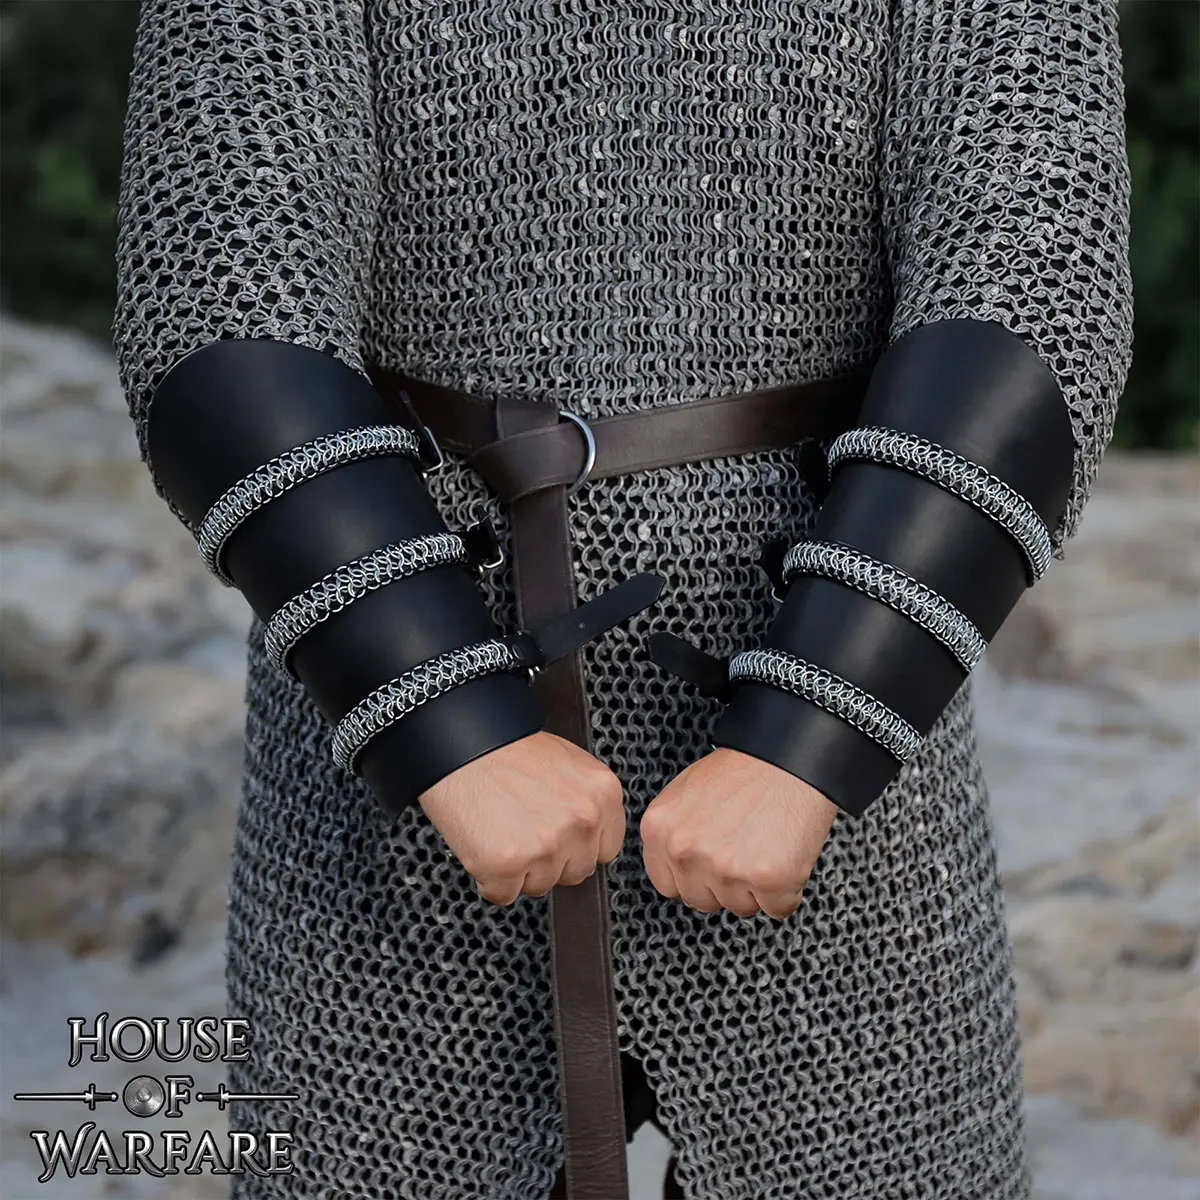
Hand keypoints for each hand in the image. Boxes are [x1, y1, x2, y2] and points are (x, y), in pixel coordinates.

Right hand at [419, 731, 624, 905]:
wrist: (460, 744)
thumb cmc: (505, 750)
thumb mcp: (567, 764)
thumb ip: (587, 802)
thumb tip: (591, 836)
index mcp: (603, 794)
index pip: (606, 849)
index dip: (577, 846)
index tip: (557, 835)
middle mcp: (582, 821)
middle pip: (576, 872)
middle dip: (550, 860)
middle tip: (522, 828)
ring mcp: (547, 845)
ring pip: (540, 886)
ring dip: (519, 870)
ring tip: (501, 830)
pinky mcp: (507, 864)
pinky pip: (503, 894)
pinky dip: (489, 878)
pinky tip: (484, 844)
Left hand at [639, 747, 837, 918]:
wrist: (791, 757)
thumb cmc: (745, 770)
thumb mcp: (686, 793)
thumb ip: (674, 832)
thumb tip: (674, 865)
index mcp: (659, 828)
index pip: (667, 884)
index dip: (694, 876)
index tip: (711, 863)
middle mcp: (685, 851)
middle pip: (700, 900)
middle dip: (723, 884)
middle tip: (744, 849)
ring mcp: (725, 869)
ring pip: (739, 907)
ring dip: (755, 887)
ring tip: (765, 845)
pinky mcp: (768, 880)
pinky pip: (777, 908)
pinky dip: (787, 890)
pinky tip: (785, 855)